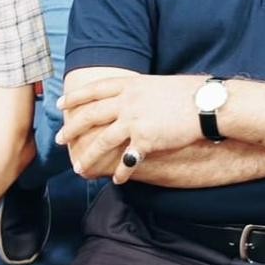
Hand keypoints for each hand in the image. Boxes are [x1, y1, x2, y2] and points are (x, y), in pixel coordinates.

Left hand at [59, 74, 208, 181]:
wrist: (205, 104)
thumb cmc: (187, 93)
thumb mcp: (156, 84)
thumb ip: (138, 91)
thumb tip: (128, 98)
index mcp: (130, 85)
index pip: (95, 89)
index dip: (75, 97)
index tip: (60, 104)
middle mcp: (128, 101)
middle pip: (91, 115)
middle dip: (71, 128)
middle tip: (59, 139)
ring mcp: (135, 120)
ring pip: (102, 140)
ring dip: (88, 157)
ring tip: (79, 168)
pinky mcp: (145, 139)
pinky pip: (126, 160)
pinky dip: (120, 172)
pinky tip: (117, 180)